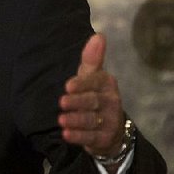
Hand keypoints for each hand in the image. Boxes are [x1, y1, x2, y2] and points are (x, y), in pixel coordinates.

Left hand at [58, 33, 124, 159]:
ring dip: (76, 120)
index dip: (82, 84)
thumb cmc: (95, 96)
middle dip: (77, 102)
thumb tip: (99, 35)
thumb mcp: (91, 77)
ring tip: (61, 120)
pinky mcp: (105, 138)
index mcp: (107, 84)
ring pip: (91, 120)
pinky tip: (66, 134)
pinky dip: (78, 137)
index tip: (68, 86)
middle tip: (62, 103)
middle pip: (93, 101)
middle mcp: (111, 101)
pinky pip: (91, 137)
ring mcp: (110, 121)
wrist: (111, 129)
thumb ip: (92, 59)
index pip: (95, 82)